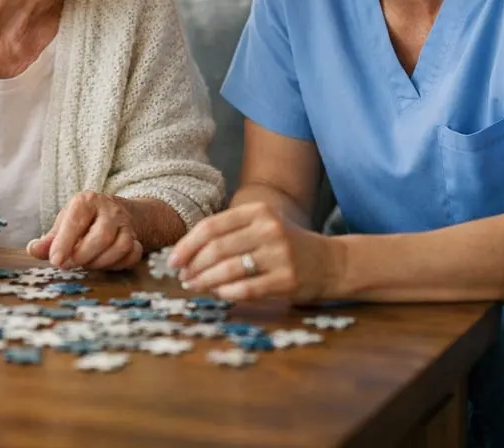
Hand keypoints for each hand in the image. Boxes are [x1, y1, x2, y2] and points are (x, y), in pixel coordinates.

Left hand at [26, 191, 141, 270]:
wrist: (114, 214)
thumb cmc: (82, 221)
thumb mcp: (63, 225)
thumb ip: (48, 240)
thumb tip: (33, 249)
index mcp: (87, 201)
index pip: (76, 221)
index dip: (65, 242)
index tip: (55, 260)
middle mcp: (110, 209)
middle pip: (101, 236)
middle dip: (83, 255)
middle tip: (68, 265)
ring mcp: (126, 224)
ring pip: (120, 246)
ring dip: (99, 262)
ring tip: (85, 263)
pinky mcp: (136, 238)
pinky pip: (132, 255)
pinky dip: (117, 264)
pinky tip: (104, 264)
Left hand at [167, 202, 338, 302]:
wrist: (330, 263)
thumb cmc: (285, 245)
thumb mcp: (260, 227)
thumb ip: (228, 233)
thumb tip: (185, 253)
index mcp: (258, 211)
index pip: (211, 226)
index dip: (187, 245)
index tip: (173, 261)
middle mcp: (269, 229)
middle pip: (216, 249)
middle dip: (193, 266)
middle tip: (182, 278)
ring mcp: (279, 254)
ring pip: (228, 269)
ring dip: (204, 281)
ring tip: (194, 286)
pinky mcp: (287, 280)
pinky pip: (246, 289)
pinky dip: (226, 292)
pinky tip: (218, 294)